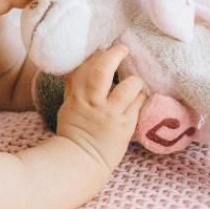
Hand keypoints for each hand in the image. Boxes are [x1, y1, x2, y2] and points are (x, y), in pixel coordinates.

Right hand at [56, 43, 145, 174]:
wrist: (82, 160)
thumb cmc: (74, 132)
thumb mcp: (68, 105)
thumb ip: (76, 87)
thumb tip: (83, 67)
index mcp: (76, 95)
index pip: (83, 67)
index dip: (94, 55)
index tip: (102, 48)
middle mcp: (92, 101)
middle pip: (102, 70)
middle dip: (114, 55)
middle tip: (123, 48)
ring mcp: (109, 113)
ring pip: (127, 86)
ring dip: (135, 80)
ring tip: (136, 81)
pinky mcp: (124, 125)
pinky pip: (138, 104)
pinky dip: (141, 97)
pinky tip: (141, 96)